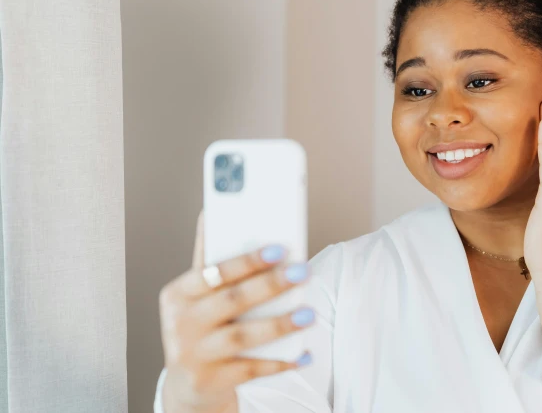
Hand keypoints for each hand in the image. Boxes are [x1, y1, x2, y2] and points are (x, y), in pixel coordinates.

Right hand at [159, 211, 313, 412]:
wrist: (187, 383)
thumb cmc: (200, 325)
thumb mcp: (197, 294)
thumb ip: (209, 259)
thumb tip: (211, 212)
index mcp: (179, 294)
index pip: (214, 272)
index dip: (247, 260)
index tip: (279, 248)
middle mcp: (181, 324)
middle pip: (232, 301)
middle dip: (271, 285)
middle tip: (304, 271)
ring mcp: (194, 355)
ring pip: (242, 336)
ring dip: (278, 325)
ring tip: (309, 314)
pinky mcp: (210, 381)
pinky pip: (251, 370)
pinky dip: (279, 362)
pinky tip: (303, 354)